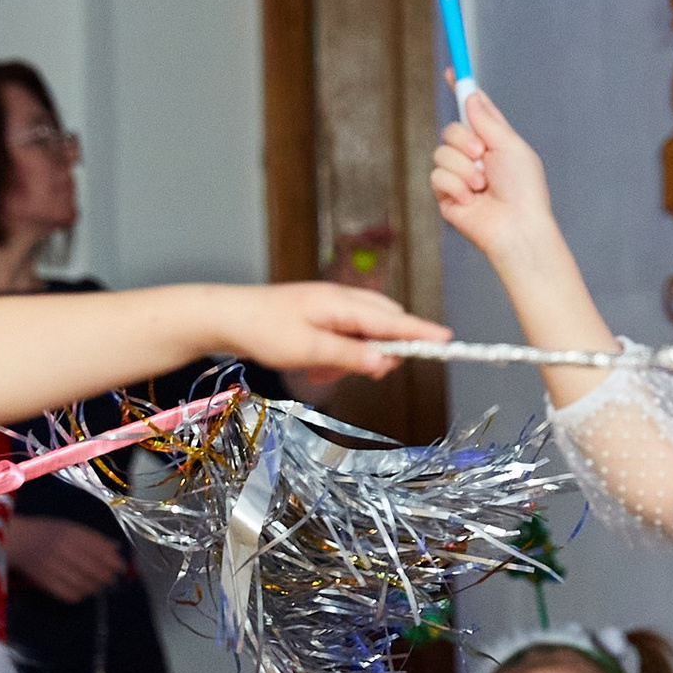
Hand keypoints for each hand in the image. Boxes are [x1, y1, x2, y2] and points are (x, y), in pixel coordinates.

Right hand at [3, 508, 128, 603]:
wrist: (14, 540)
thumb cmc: (44, 531)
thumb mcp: (68, 527)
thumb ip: (92, 538)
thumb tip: (116, 548)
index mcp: (69, 533)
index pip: (98, 550)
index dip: (113, 561)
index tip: (121, 567)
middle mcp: (62, 548)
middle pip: (93, 568)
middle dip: (107, 576)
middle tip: (112, 579)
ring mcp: (52, 565)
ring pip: (83, 583)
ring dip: (94, 586)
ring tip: (97, 585)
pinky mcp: (44, 580)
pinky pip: (68, 593)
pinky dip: (79, 594)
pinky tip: (82, 591)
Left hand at [222, 282, 448, 382]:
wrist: (224, 316)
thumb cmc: (263, 330)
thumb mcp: (309, 351)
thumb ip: (351, 356)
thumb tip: (385, 363)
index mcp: (343, 304)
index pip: (393, 321)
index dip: (421, 333)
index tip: (448, 342)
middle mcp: (341, 299)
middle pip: (384, 323)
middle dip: (382, 351)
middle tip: (365, 373)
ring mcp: (330, 306)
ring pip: (364, 332)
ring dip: (356, 356)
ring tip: (323, 370)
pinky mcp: (318, 315)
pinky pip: (345, 335)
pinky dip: (339, 353)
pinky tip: (317, 365)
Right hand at [431, 91, 558, 266]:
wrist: (516, 227)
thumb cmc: (523, 189)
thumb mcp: (510, 145)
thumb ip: (487, 119)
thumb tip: (470, 94)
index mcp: (494, 141)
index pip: (474, 111)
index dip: (462, 90)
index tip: (452, 70)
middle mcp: (475, 157)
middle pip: (451, 129)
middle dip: (464, 139)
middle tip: (481, 154)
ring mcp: (459, 176)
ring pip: (441, 152)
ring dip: (463, 167)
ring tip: (482, 185)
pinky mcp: (447, 195)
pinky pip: (437, 176)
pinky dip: (456, 185)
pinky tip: (471, 199)